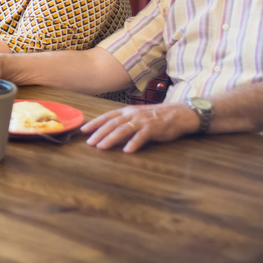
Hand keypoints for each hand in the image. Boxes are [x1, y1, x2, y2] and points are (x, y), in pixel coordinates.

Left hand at [80, 103, 199, 152]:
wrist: (179, 114)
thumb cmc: (157, 116)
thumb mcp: (138, 115)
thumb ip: (125, 121)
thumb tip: (110, 132)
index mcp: (127, 111)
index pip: (107, 116)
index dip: (95, 123)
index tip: (83, 130)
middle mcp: (132, 114)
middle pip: (112, 124)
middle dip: (99, 133)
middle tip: (90, 142)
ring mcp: (142, 121)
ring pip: (123, 129)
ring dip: (111, 138)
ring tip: (102, 147)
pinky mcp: (153, 128)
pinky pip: (141, 136)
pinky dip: (133, 143)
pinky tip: (127, 150)